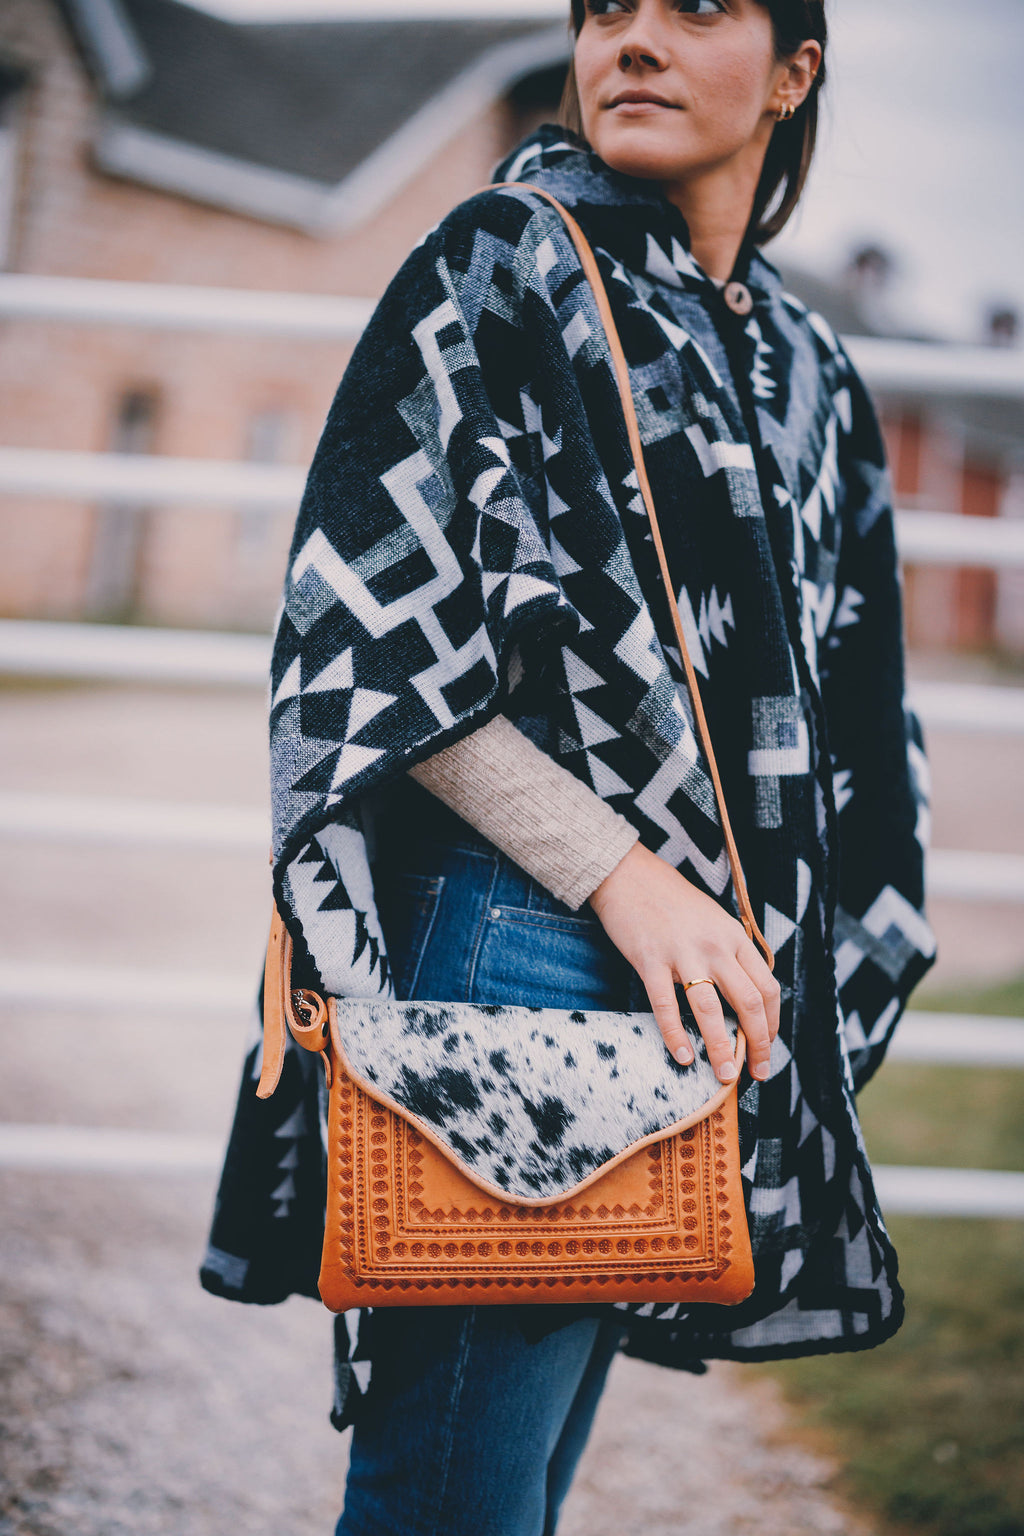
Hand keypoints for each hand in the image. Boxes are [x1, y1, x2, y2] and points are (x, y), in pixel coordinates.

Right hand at [588, 842, 779, 1084]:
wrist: (629, 875)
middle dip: (758, 1043)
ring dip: (721, 1047)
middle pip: (749, 1002)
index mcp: (734, 937)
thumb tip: (744, 997)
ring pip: (711, 1009)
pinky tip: (683, 1057)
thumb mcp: (713, 920)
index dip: (773, 1023)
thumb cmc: (672, 901)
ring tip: (725, 1075)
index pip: (768, 987)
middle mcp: (715, 945)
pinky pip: (666, 1005)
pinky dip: (676, 1034)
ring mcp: (682, 953)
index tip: (768, 1046)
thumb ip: (730, 953)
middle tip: (758, 1072)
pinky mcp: (650, 960)